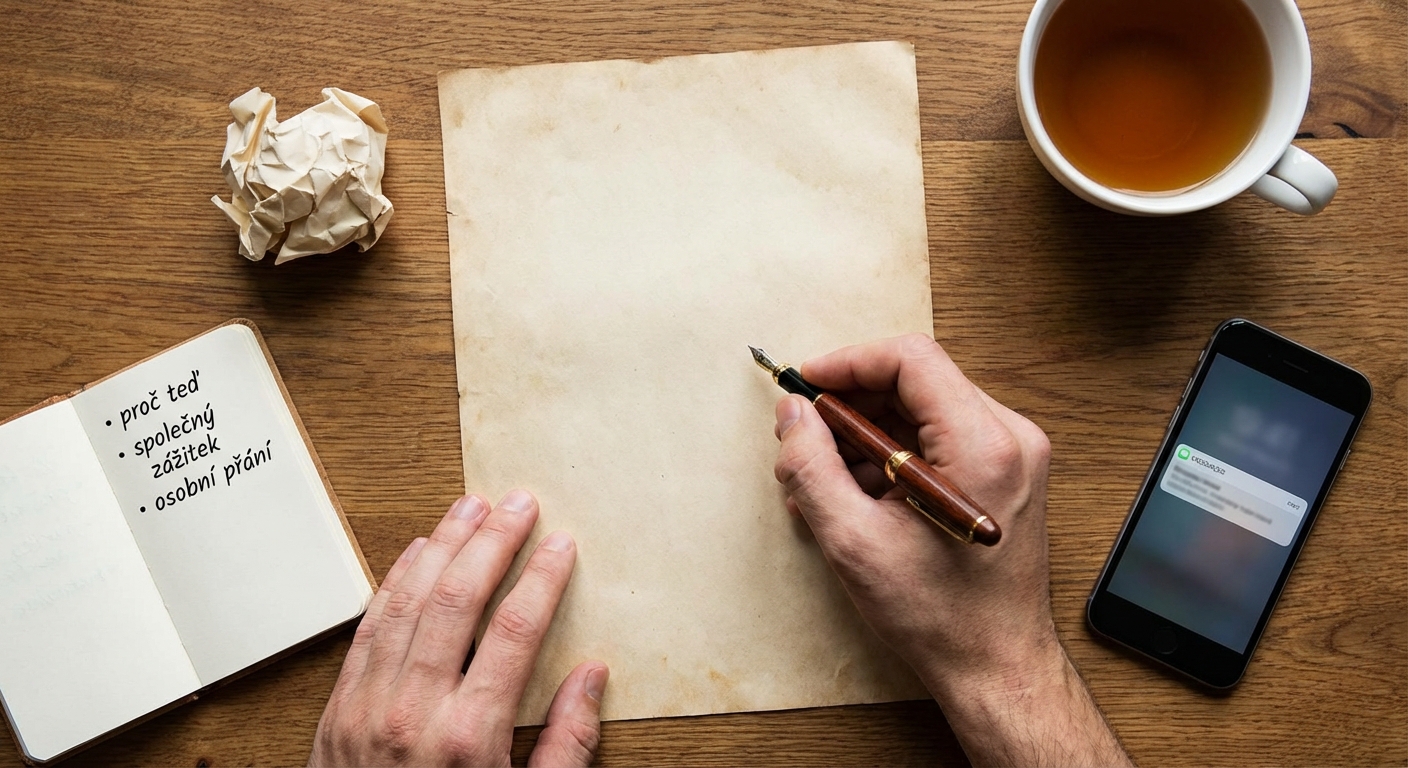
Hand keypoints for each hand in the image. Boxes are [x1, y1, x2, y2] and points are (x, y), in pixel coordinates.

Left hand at [309, 491, 607, 767]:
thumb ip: (566, 747)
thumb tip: (592, 676)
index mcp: (469, 738)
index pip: (515, 630)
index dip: (541, 577)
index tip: (560, 544)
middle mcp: (413, 712)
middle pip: (457, 598)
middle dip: (492, 542)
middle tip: (519, 502)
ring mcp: (367, 707)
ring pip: (406, 600)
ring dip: (441, 546)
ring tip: (470, 507)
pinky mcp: (337, 710)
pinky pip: (368, 628)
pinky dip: (393, 583)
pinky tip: (415, 553)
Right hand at [773, 335, 1127, 765]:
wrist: (998, 668)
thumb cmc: (942, 617)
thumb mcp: (855, 542)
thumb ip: (812, 467)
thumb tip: (792, 415)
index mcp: (982, 446)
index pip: (910, 359)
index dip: (847, 363)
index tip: (805, 384)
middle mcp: (1010, 438)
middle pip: (916, 382)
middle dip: (850, 405)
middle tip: (804, 437)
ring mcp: (1013, 456)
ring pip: (924, 410)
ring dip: (866, 434)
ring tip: (823, 480)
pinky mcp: (1005, 475)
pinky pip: (939, 439)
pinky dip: (892, 457)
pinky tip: (856, 496)